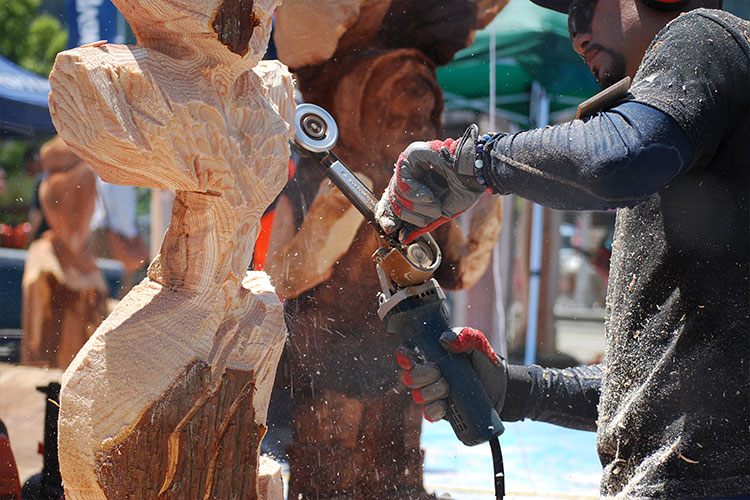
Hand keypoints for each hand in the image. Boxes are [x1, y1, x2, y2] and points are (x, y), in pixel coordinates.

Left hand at [375, 125, 485, 242]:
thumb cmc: (466, 190)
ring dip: (416, 204)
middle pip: (394, 199)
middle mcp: (412, 172)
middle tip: (432, 213)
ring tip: (434, 202)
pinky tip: (428, 195)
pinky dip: (414, 192)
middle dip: (411, 214)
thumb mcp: (440, 212)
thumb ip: (421, 223)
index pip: (394, 201)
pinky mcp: (414, 152)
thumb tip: (403, 238)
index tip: (393, 230)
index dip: (392, 217)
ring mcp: (412, 162)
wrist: (479, 175)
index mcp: (418, 184)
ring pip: (397, 191)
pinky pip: (402, 178)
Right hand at [396, 327, 507, 421]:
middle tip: (438, 371)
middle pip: (409, 377)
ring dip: (430, 391)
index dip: (403, 355)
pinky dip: (435, 409)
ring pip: (418, 395)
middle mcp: (428, 376)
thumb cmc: (484, 360)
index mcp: (431, 356)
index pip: (407, 354)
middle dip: (421, 374)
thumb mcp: (476, 342)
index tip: (410, 357)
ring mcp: (433, 394)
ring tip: (447, 387)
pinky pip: (429, 414)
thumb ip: (463, 335)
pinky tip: (445, 405)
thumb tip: (445, 340)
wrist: (501, 385)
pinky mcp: (442, 411)